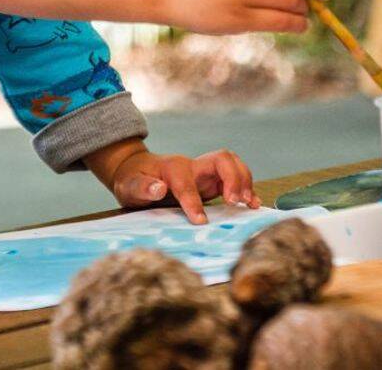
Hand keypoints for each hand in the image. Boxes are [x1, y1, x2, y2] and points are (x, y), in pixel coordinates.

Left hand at [108, 149, 260, 223]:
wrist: (137, 171)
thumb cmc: (132, 180)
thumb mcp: (129, 186)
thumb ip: (142, 187)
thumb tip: (159, 188)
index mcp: (172, 168)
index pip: (187, 182)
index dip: (194, 202)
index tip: (200, 222)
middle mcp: (193, 166)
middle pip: (221, 159)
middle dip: (233, 178)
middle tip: (236, 202)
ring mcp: (204, 172)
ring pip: (232, 165)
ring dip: (244, 181)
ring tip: (249, 203)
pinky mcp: (212, 181)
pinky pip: (234, 178)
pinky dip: (246, 188)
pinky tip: (252, 204)